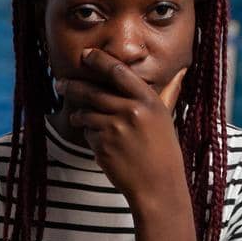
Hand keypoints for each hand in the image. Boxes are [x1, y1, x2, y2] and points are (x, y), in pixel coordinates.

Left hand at [56, 48, 187, 205]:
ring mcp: (116, 129)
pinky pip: (87, 132)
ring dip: (79, 114)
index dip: (98, 60)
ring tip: (79, 117)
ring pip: (85, 112)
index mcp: (148, 100)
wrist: (158, 185)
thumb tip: (181, 70)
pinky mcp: (103, 146)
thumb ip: (167, 92)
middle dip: (72, 86)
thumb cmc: (163, 150)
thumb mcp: (166, 117)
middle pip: (93, 92)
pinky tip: (98, 141)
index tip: (85, 54)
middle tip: (60, 83)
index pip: (118, 71)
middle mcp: (132, 111)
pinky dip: (88, 134)